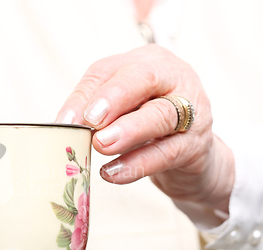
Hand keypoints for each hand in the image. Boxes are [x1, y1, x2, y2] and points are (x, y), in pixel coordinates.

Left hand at [56, 44, 233, 212]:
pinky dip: (137, 164)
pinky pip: (166, 153)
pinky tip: (113, 173)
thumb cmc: (148, 124)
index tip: (65, 120)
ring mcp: (193, 110)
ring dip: (128, 131)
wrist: (190, 155)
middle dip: (114, 98)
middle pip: (144, 78)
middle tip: (91, 120)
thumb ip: (95, 111)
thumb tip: (65, 125)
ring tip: (101, 145)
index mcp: (147, 62)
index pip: (108, 71)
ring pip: (161, 115)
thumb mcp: (121, 110)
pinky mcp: (197, 145)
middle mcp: (174, 78)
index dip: (85, 96)